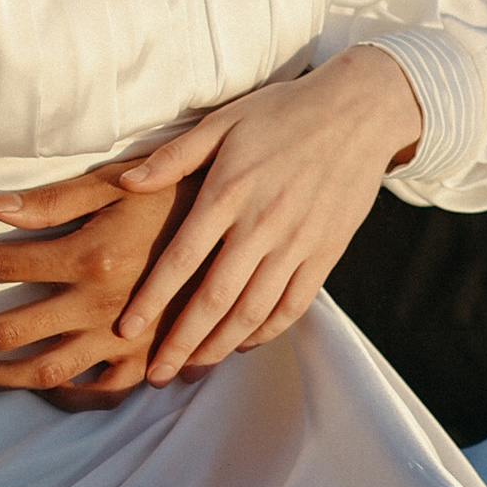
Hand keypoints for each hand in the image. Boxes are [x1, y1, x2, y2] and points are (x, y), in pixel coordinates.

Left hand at [0, 167, 200, 407]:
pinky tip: (37, 391)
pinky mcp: (150, 359)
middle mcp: (99, 308)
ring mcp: (124, 342)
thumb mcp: (121, 182)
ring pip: (42, 372)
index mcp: (87, 258)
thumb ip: (57, 199)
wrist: (261, 222)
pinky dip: (65, 397)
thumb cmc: (187, 190)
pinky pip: (100, 392)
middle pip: (3, 330)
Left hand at [105, 49, 423, 382]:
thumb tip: (125, 184)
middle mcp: (262, 223)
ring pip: (254, 310)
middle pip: (214, 299)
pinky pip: (294, 304)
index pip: (182, 259)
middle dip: (181, 343)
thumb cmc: (283, 112)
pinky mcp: (326, 252)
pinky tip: (243, 344)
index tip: (126, 331)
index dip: (152, 300)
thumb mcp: (223, 120)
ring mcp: (298, 242)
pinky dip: (267, 331)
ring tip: (193, 369)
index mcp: (229, 191)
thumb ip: (174, 156)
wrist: (360, 112)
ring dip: (220, 346)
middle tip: (155, 375)